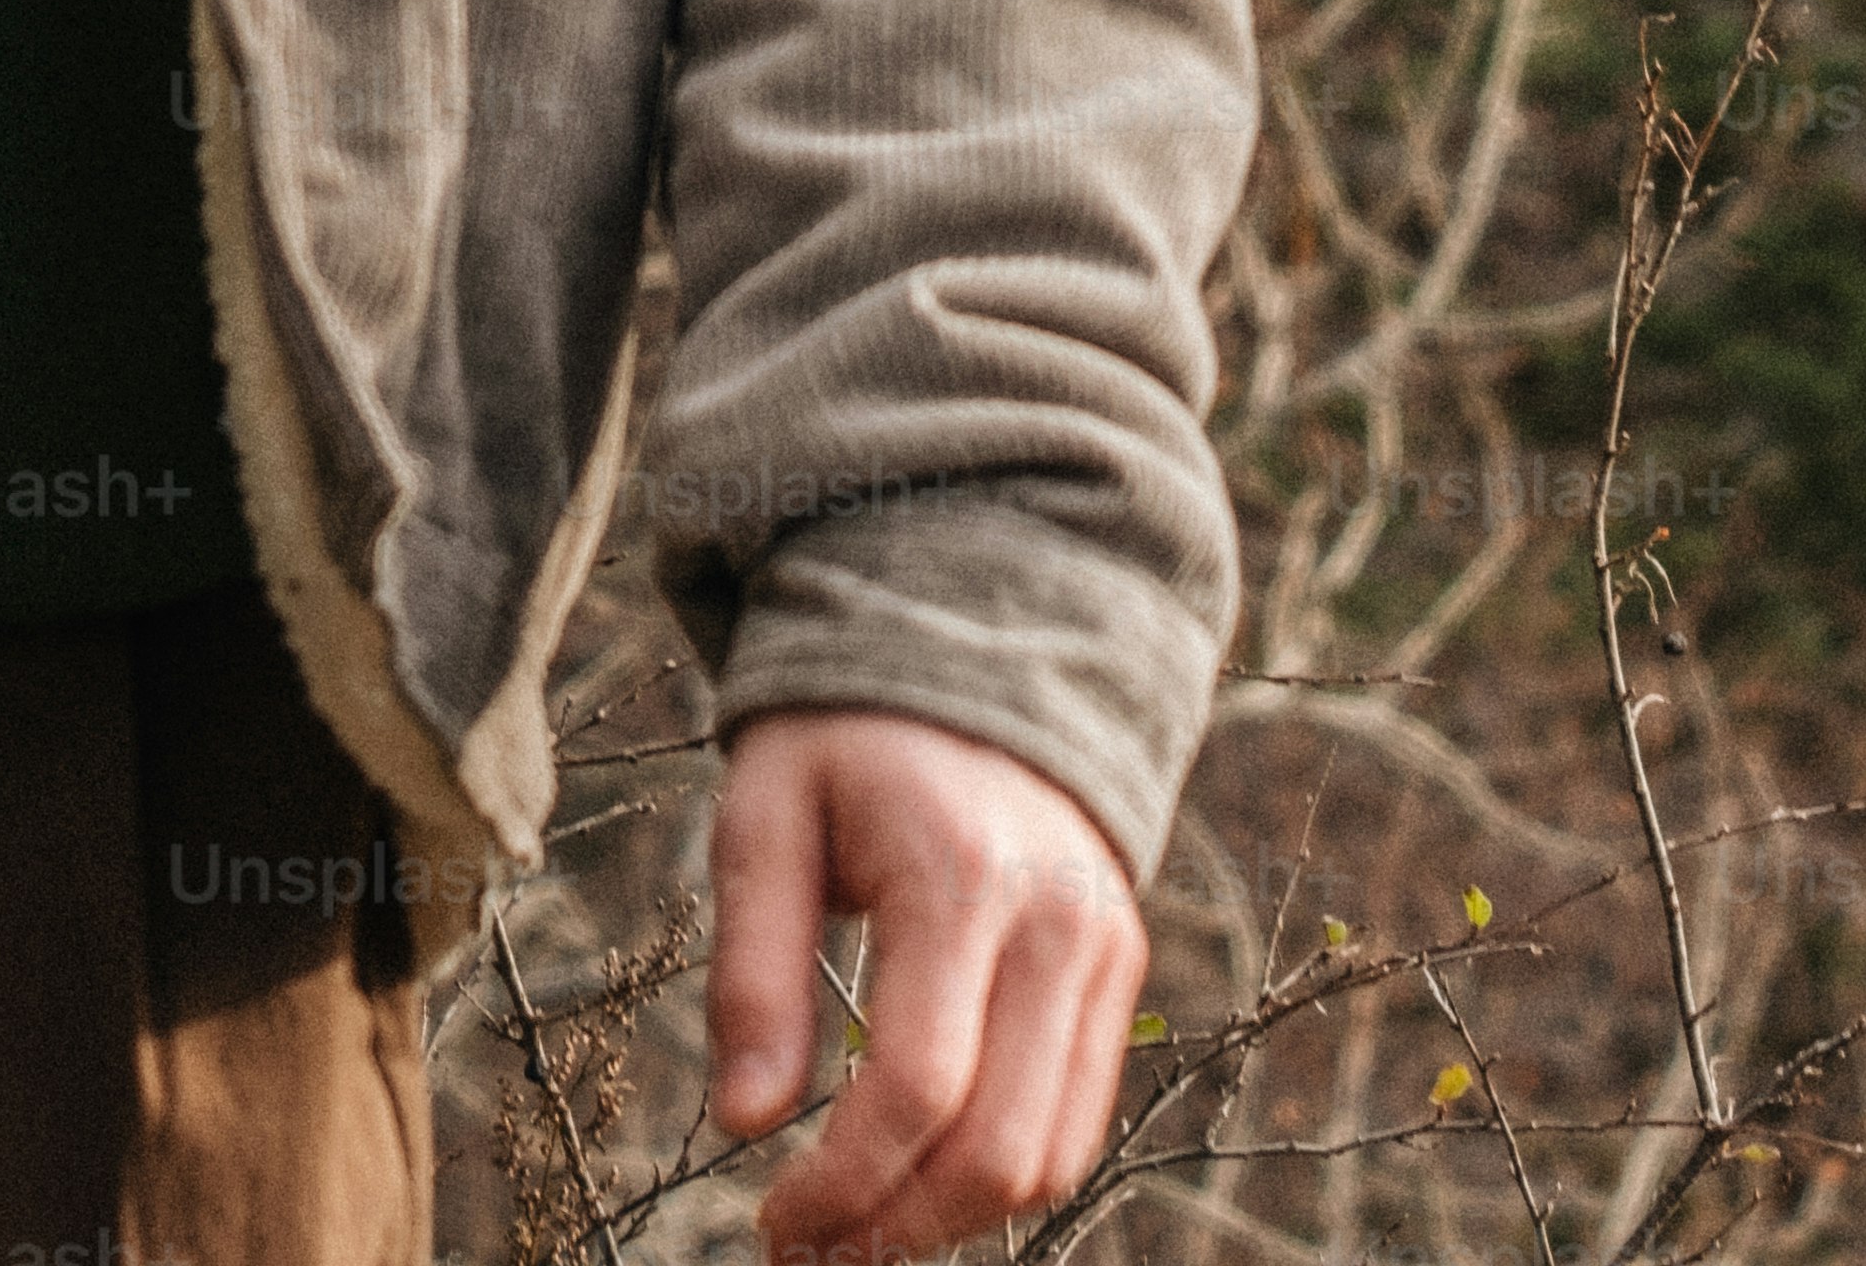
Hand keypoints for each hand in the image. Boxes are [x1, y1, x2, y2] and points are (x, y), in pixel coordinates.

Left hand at [701, 708, 1144, 1261]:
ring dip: (952, 1220)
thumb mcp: (763, 819)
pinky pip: (1079, 1121)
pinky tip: (919, 1180)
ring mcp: (1105, 949)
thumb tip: (744, 1122)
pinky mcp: (1122, 970)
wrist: (976, 659)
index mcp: (960, 876)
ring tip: (856, 1228)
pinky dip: (1003, 1176)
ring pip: (1053, 1155)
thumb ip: (751, 969)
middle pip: (998, 1145)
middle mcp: (1058, 921)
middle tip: (810, 1248)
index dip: (843, 1182)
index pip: (917, 1085)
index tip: (771, 1220)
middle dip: (897, 1226)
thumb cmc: (844, 740)